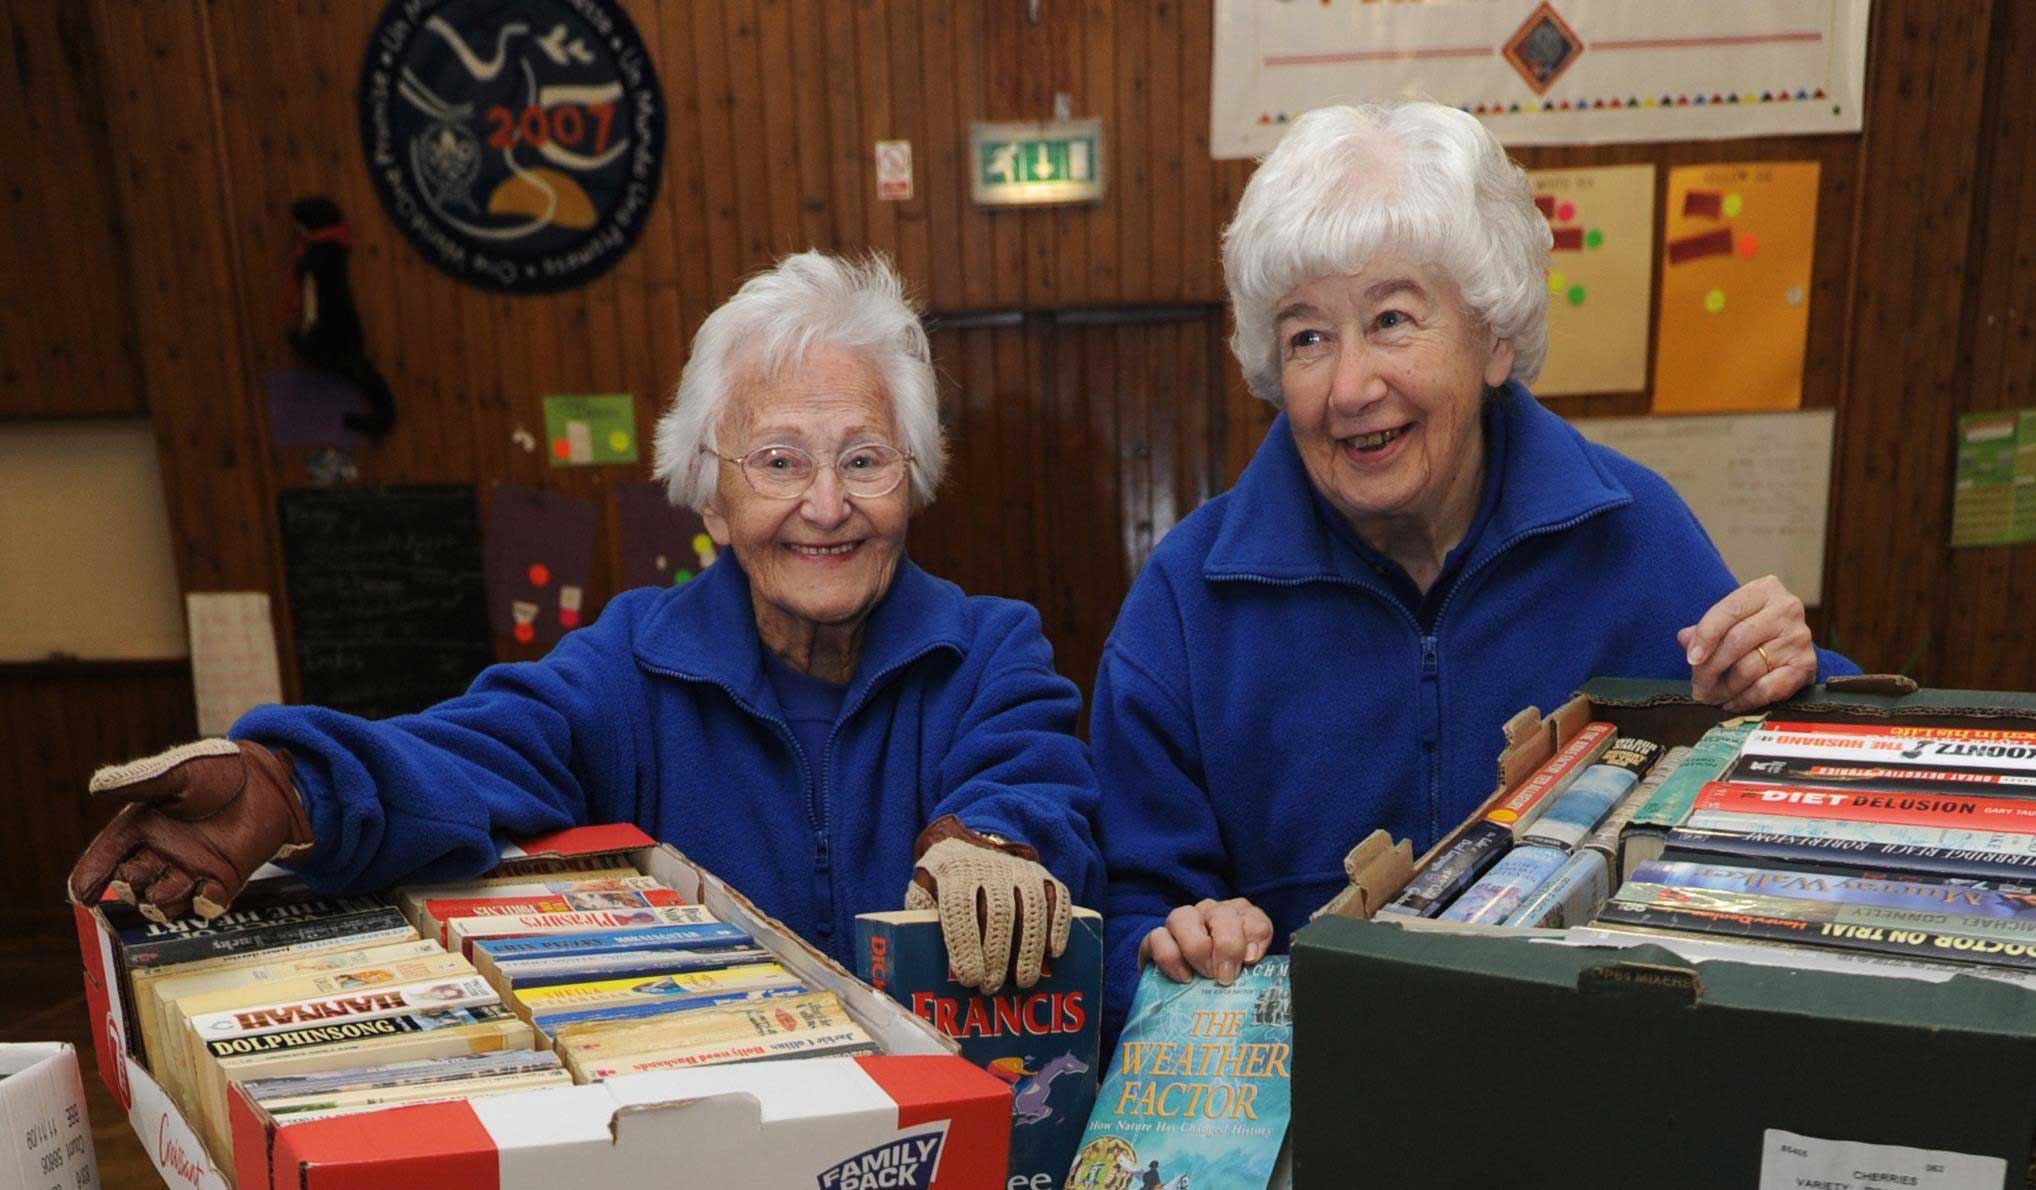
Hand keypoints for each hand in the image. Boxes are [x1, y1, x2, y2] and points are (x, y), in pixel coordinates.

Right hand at [69, 739, 315, 922]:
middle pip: (130, 888)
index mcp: (140, 828)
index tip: (83, 895)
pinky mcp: (221, 880)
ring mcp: (190, 869)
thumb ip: (142, 782)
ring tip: (183, 875)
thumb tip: (97, 787)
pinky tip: (210, 889)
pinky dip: (205, 903)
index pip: (104, 859)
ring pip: (162, 904)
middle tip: (151, 864)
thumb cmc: (218, 771)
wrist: (265, 780)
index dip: (89, 878)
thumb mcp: (178, 773)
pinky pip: (205, 906)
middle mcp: (160, 853)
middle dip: (132, 884)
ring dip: (166, 898)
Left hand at [904, 815, 1071, 993]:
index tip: (969, 979)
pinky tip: (1054, 953)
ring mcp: (1019, 870)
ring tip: (1023, 981)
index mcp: (954, 872)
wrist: (968, 843)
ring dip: (1029, 949)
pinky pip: (1057, 897)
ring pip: (1031, 908)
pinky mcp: (1041, 874)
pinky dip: (1058, 925)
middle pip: (999, 913)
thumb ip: (922, 919)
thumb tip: (922, 959)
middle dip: (997, 955)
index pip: (961, 910)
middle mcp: (990, 868)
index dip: (966, 946)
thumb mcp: (922, 892)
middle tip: (992, 987)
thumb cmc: (941, 882)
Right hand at [1139, 897, 1273, 984]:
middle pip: (1221, 914)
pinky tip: (1184, 977)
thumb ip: (1256, 959)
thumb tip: (1250, 956)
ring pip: (1182, 917)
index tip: (1250, 962)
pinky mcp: (1156, 938)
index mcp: (1238, 917)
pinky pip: (1157, 937)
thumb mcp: (1248, 970)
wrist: (1190, 991)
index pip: (1252, 918)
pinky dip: (1171, 959)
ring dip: (1196, 948)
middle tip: (1225, 976)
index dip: (1253, 939)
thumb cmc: (1224, 977)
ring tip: (1204, 975)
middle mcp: (1209, 912)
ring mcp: (1181, 922)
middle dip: (1226, 946)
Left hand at [1678, 574, 1816, 712]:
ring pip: (1749, 668)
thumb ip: (1706, 629)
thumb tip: (1685, 639)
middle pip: (1737, 641)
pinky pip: (1767, 688)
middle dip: (1710, 669)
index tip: (1691, 659)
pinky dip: (1745, 699)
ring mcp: (1800, 637)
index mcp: (1765, 590)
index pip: (1728, 611)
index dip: (1706, 637)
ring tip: (1710, 696)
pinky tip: (1732, 702)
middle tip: (1697, 687)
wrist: (1788, 642)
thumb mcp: (1730, 619)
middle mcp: (1787, 609)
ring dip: (1724, 688)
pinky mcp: (1807, 665)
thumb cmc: (1753, 627)